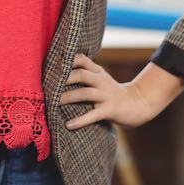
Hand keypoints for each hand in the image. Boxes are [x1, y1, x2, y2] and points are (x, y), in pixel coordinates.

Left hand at [58, 53, 183, 129]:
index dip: (67, 60)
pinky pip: (93, 115)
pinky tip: (68, 125)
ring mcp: (106, 95)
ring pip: (85, 94)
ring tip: (52, 103)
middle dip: (63, 79)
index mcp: (98, 71)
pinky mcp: (110, 110)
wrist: (137, 104)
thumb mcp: (101, 77)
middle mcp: (101, 80)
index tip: (51, 63)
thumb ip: (85, 71)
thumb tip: (61, 69)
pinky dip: (80, 120)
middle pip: (80, 74)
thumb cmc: (112, 92)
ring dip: (67, 98)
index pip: (81, 59)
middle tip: (46, 84)